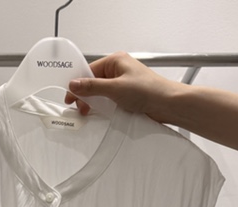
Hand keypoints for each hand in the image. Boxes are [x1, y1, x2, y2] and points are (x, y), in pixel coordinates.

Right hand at [65, 51, 179, 121]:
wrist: (167, 104)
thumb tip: (73, 84)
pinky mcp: (127, 96)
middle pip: (94, 82)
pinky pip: (109, 100)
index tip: (69, 97)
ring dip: (94, 102)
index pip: (90, 71)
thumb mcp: (115, 88)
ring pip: (101, 92)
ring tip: (88, 113)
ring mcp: (123, 83)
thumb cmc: (147, 90)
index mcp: (115, 61)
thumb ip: (93, 87)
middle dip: (85, 95)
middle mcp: (119, 70)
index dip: (78, 84)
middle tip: (80, 109)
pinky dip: (103, 107)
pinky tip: (99, 114)